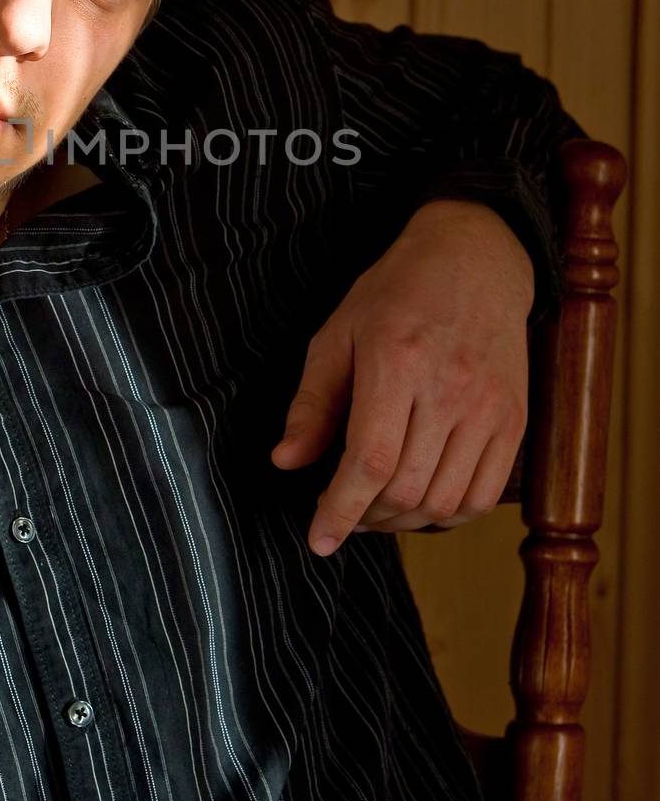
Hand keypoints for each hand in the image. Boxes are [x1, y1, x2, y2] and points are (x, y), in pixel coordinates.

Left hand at [271, 200, 533, 555]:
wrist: (475, 260)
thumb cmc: (396, 294)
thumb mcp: (337, 334)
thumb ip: (312, 402)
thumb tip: (286, 462)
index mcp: (395, 362)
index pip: (370, 461)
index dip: (340, 510)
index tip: (319, 540)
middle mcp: (449, 389)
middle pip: (405, 490)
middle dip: (364, 518)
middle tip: (342, 510)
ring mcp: (489, 408)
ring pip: (444, 502)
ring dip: (402, 522)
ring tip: (376, 508)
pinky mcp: (513, 421)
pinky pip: (482, 496)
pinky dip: (447, 515)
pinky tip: (419, 501)